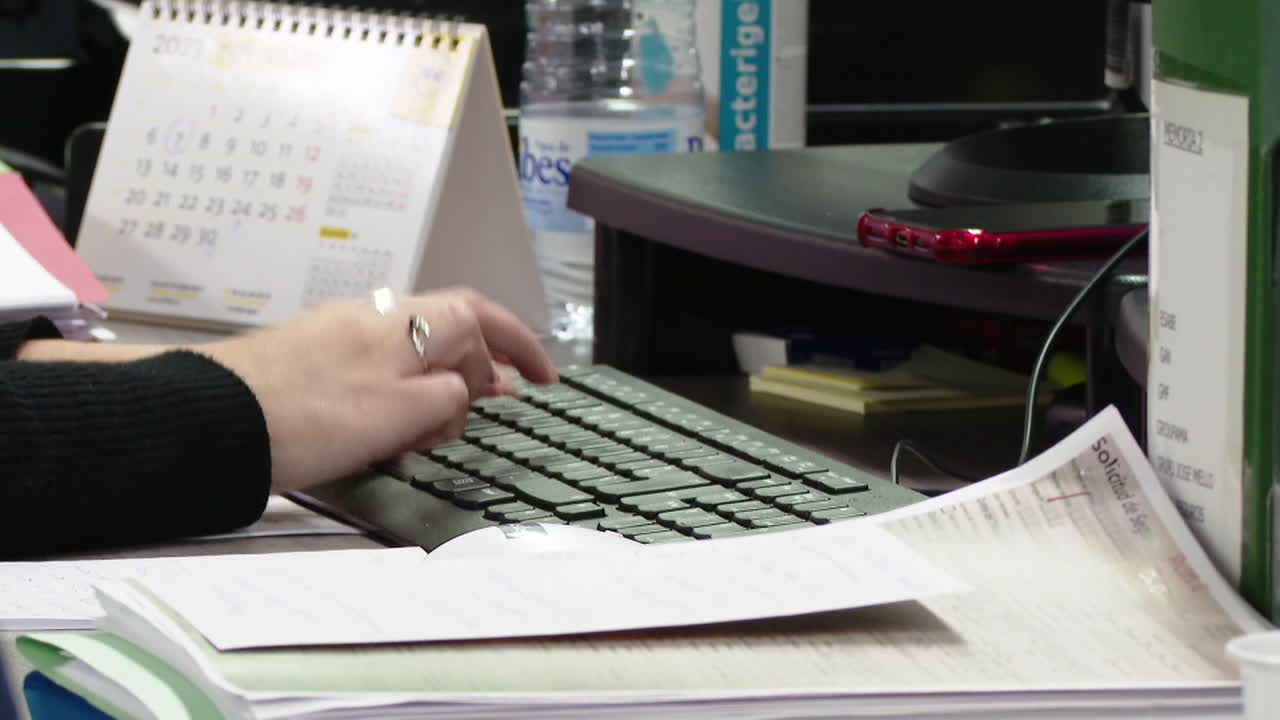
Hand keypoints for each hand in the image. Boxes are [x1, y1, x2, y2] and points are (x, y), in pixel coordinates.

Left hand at [199, 286, 556, 492]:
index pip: (483, 317)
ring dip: (437, 388)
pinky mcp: (312, 357)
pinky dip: (400, 395)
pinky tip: (388, 428)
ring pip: (412, 354)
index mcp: (407, 323)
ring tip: (436, 431)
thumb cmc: (302, 417)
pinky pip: (377, 369)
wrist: (212, 421)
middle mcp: (376, 317)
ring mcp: (340, 333)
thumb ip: (448, 399)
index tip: (544, 375)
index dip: (521, 344)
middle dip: (479, 371)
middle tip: (491, 411)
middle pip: (449, 331)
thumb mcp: (401, 416)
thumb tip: (468, 391)